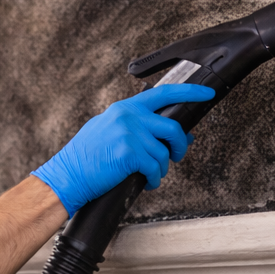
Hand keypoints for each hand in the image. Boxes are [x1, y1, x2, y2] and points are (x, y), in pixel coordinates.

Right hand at [31, 83, 215, 216]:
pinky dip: (154, 180)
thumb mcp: (109, 131)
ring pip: (164, 153)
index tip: (206, 92)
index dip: (190, 91)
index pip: (164, 93)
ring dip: (162, 169)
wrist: (68, 175)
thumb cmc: (85, 157)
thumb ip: (138, 127)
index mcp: (125, 108)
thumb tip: (171, 133)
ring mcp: (130, 135)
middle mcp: (129, 117)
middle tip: (176, 156)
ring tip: (151, 175)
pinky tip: (147, 182)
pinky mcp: (130, 154)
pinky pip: (155, 169)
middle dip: (180, 146)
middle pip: (172, 128)